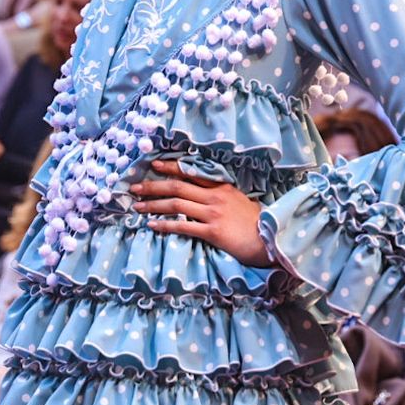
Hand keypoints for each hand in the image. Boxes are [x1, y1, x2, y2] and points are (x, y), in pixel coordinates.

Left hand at [131, 161, 270, 267]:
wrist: (270, 239)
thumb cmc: (256, 222)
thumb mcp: (240, 200)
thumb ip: (222, 195)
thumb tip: (204, 193)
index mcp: (221, 187)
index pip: (191, 172)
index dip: (170, 167)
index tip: (153, 165)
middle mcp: (214, 196)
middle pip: (177, 186)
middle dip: (153, 186)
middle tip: (134, 187)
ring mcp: (213, 213)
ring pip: (176, 204)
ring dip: (153, 205)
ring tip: (137, 206)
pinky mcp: (212, 231)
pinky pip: (183, 226)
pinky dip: (165, 225)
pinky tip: (152, 225)